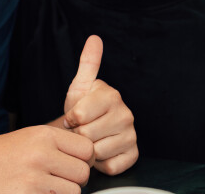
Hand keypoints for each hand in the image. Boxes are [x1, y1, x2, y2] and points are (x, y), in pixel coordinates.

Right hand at [0, 125, 94, 193]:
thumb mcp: (29, 139)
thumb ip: (58, 145)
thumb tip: (88, 157)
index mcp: (43, 135)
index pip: (87, 149)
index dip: (83, 159)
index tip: (72, 164)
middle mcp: (41, 155)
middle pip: (83, 173)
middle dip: (74, 180)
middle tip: (56, 180)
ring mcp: (33, 180)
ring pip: (73, 193)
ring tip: (42, 188)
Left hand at [63, 36, 137, 175]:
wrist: (90, 130)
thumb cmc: (83, 107)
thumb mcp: (80, 85)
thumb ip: (88, 63)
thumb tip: (94, 38)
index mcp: (111, 95)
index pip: (80, 115)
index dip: (71, 119)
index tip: (73, 116)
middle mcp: (126, 114)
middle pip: (88, 135)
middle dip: (79, 135)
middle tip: (82, 129)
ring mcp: (131, 135)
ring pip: (98, 152)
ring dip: (89, 150)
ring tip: (91, 138)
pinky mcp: (133, 154)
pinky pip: (110, 166)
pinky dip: (102, 163)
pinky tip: (102, 150)